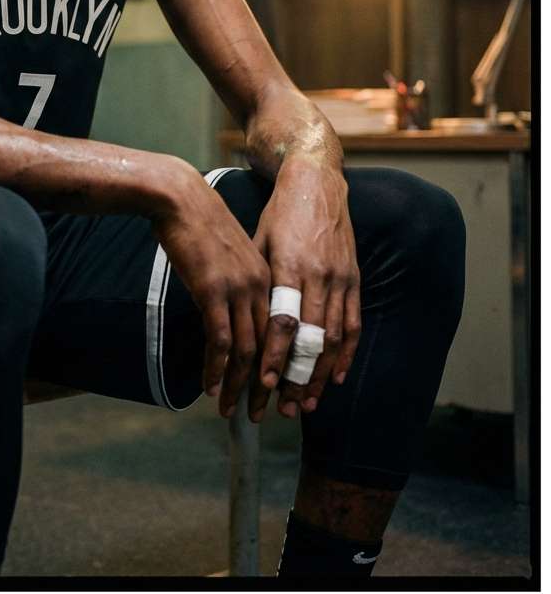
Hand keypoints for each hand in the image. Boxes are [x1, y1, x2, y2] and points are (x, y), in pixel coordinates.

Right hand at [152, 161, 270, 417]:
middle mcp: (261, 287)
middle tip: (257, 414)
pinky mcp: (213, 292)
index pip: (282, 333)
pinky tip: (211, 387)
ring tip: (232, 410)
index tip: (272, 391)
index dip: (278, 367)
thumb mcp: (231, 252)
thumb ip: (239, 279)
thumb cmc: (200, 222)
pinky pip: (220, 341)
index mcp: (269, 277)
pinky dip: (216, 369)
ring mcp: (238, 290)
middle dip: (263, 387)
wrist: (181, 199)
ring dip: (240, 386)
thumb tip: (234, 307)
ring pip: (247, 351)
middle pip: (270, 349)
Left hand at [247, 160, 360, 422]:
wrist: (317, 183)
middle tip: (286, 410)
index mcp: (288, 265)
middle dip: (298, 378)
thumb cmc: (279, 213)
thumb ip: (256, 279)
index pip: (283, 320)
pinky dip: (346, 354)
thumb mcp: (258, 240)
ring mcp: (339, 278)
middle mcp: (317, 275)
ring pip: (333, 337)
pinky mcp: (354, 278)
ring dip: (322, 375)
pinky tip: (336, 377)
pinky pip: (353, 323)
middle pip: (310, 338)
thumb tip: (240, 320)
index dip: (276, 355)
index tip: (265, 383)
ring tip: (308, 405)